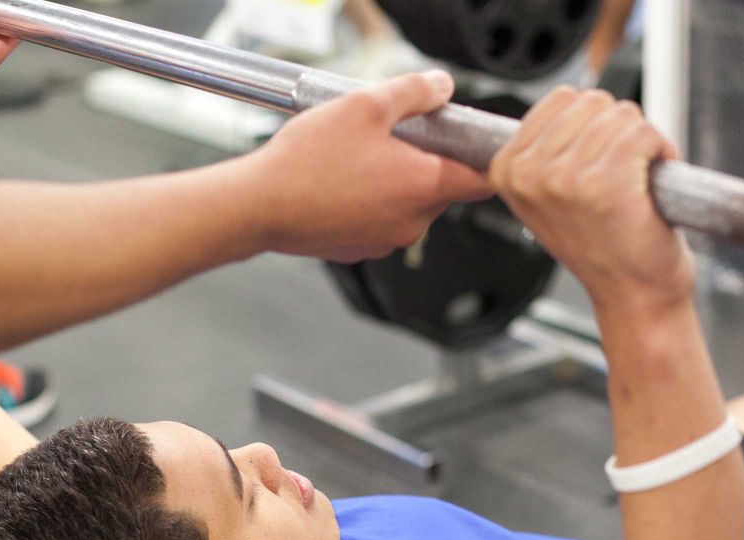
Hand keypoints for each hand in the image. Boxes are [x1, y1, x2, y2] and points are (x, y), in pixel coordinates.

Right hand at [242, 71, 493, 262]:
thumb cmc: (307, 162)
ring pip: (407, 205)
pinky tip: (339, 183)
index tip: (470, 140)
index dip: (482, 155)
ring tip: (356, 159)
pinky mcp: (360, 249)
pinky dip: (368, 203)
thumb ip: (413, 92)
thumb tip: (440, 86)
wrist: (259, 206)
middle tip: (391, 136)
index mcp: (425, 185)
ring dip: (393, 182)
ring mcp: (386, 241)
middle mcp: (413, 222)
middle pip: (441, 188)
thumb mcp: (365, 105)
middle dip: (423, 161)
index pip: (484, 178)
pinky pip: (378, 221)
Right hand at [489, 87, 694, 318]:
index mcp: (507, 169)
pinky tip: (650, 186)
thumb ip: (545, 151)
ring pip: (621, 114)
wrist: (633, 294)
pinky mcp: (606, 183)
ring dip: (641, 143)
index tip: (593, 163)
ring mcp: (565, 178)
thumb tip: (569, 101)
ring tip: (634, 185)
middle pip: (593, 101)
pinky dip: (661, 152)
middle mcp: (530, 173)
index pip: (561, 98)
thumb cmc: (603, 246)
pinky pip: (645, 132)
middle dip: (618, 130)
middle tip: (620, 176)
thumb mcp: (548, 198)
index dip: (592, 124)